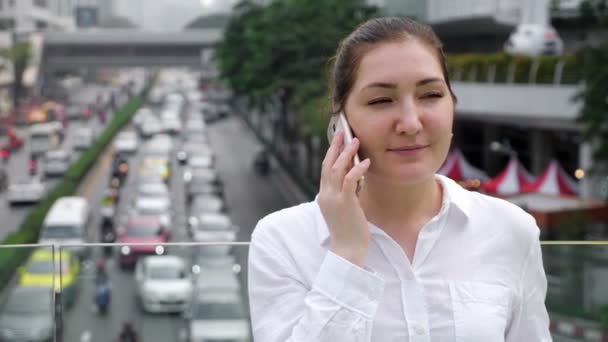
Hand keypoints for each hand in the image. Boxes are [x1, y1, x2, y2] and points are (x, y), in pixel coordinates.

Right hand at [318, 131, 370, 266]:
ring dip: (346, 154)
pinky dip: (357, 169)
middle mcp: (326, 195)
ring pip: (337, 169)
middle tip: (342, 131)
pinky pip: (350, 181)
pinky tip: (366, 162)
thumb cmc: (349, 231)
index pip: (325, 169)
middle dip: (335, 147)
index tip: (338, 140)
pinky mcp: (345, 203)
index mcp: (324, 196)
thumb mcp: (344, 209)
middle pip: (328, 165)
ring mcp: (334, 199)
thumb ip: (345, 194)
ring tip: (355, 141)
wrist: (347, 250)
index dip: (331, 153)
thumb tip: (353, 180)